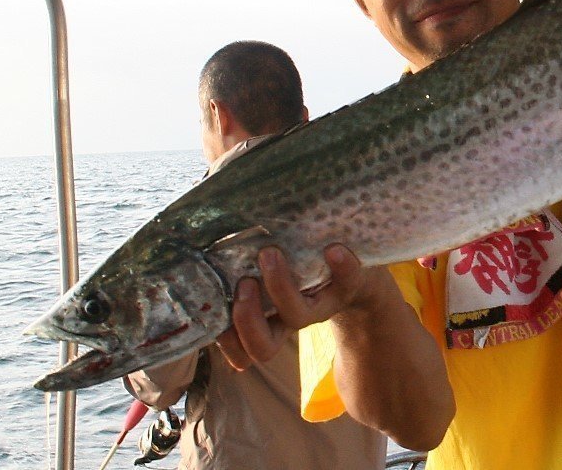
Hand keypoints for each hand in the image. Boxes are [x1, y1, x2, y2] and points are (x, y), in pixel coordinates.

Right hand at [214, 244, 380, 369]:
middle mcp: (291, 318)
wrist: (359, 265)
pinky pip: (348, 280)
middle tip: (244, 283)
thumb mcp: (268, 258)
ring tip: (270, 253)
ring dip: (279, 287)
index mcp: (267, 318)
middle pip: (264, 347)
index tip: (212, 312)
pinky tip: (333, 249)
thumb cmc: (300, 261)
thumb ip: (235, 247)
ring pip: (298, 316)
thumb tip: (202, 210)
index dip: (227, 342)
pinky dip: (341, 266)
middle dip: (247, 318)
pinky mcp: (351, 284)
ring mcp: (321, 305)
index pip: (242, 350)